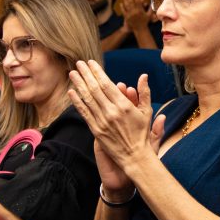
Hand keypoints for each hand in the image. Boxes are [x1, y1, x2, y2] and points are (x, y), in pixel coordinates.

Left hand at [69, 61, 161, 177]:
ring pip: (87, 99)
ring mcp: (102, 121)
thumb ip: (144, 92)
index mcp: (124, 105)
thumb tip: (144, 75)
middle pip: (94, 89)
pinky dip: (77, 102)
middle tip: (78, 63)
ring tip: (72, 73)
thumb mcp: (147, 111)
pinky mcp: (96, 130)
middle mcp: (111, 112)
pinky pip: (84, 113)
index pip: (106, 84)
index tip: (91, 62)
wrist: (134, 156)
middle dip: (85, 74)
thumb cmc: (142, 133)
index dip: (97, 72)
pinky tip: (71, 92)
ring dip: (78, 84)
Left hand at [121, 0, 148, 32]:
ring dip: (125, 0)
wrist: (140, 29)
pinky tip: (121, 3)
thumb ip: (151, 8)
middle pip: (131, 2)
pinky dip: (122, 7)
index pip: (138, 2)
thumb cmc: (145, 21)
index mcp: (140, 10)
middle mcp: (134, 12)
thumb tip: (153, 2)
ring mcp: (130, 14)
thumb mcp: (149, 15)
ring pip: (127, 5)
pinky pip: (124, 11)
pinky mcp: (126, 17)